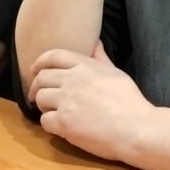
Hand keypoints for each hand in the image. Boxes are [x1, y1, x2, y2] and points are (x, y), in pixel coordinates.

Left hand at [28, 42, 153, 160]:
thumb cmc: (129, 101)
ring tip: (50, 111)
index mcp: (85, 66)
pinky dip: (49, 124)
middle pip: (41, 78)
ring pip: (40, 98)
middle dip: (35, 86)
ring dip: (42, 105)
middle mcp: (72, 80)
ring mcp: (67, 101)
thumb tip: (95, 42)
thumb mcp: (116, 73)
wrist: (136, 128)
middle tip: (35, 95)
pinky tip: (58, 126)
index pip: (53, 56)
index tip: (34, 70)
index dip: (39, 62)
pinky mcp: (64, 123)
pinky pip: (44, 120)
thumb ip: (101, 58)